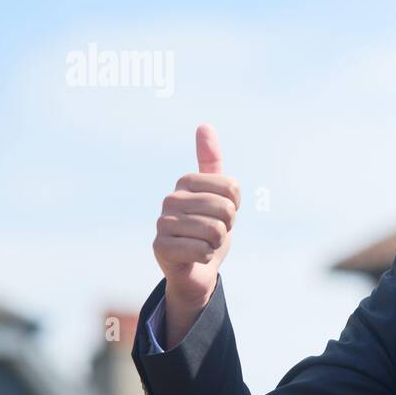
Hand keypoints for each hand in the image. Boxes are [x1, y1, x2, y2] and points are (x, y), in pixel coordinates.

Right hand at [152, 124, 240, 345]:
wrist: (196, 269)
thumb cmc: (209, 229)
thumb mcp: (219, 195)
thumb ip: (212, 163)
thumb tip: (204, 125)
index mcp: (186, 182)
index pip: (231, 188)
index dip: (235, 206)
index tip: (223, 214)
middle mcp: (170, 199)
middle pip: (224, 209)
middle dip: (227, 226)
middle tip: (214, 232)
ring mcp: (162, 223)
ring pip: (215, 230)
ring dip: (217, 243)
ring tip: (204, 244)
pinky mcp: (160, 247)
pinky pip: (202, 249)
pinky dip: (206, 257)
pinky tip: (196, 256)